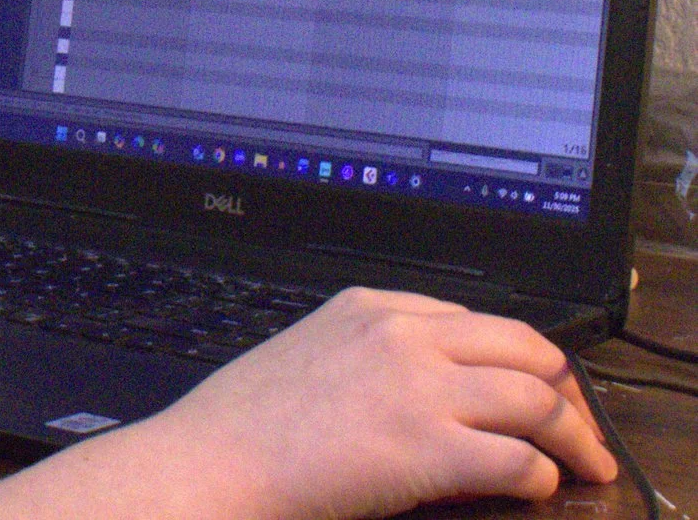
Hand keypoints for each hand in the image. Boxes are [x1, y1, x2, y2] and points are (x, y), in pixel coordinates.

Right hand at [0, 286, 616, 519]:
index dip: (518, 357)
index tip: (534, 388)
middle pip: (524, 346)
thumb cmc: (245, 424)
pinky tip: (536, 489)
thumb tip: (428, 388)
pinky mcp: (428, 448)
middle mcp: (401, 335)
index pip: (477, 317)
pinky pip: (519, 458)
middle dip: (563, 390)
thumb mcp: (307, 354)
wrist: (213, 461)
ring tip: (581, 466)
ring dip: (572, 437)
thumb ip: (368, 354)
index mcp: (369, 306)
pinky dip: (541, 476)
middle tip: (575, 429)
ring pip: (537, 398)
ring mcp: (418, 388)